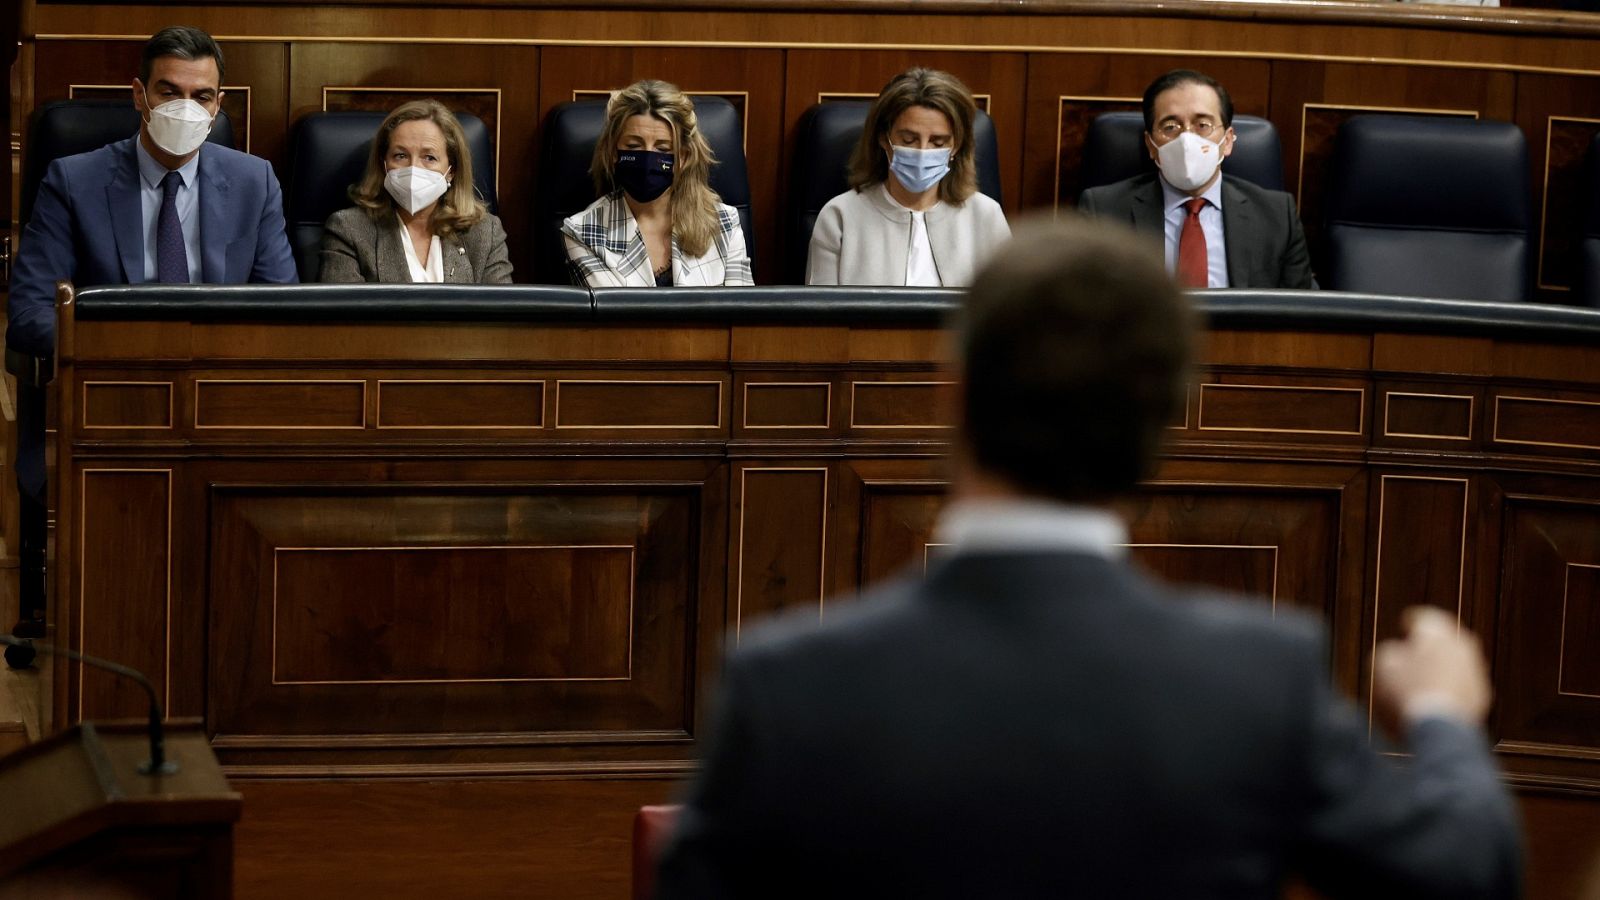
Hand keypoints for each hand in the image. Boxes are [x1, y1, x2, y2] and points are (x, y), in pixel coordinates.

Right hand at [1374, 607, 1491, 725]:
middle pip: (1443, 642)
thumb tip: (1397, 654)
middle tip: (1409, 657)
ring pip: (1453, 666)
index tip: (1404, 625)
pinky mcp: (1481, 699)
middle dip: (1427, 649)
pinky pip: (1459, 688)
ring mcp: (1476, 674)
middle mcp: (1464, 648)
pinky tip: (1429, 703)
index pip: (1424, 617)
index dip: (1410, 622)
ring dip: (1438, 671)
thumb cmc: (1407, 691)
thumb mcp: (1382, 664)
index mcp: (1440, 631)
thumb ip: (1390, 652)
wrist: (1437, 729)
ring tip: (1417, 686)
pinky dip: (1447, 691)